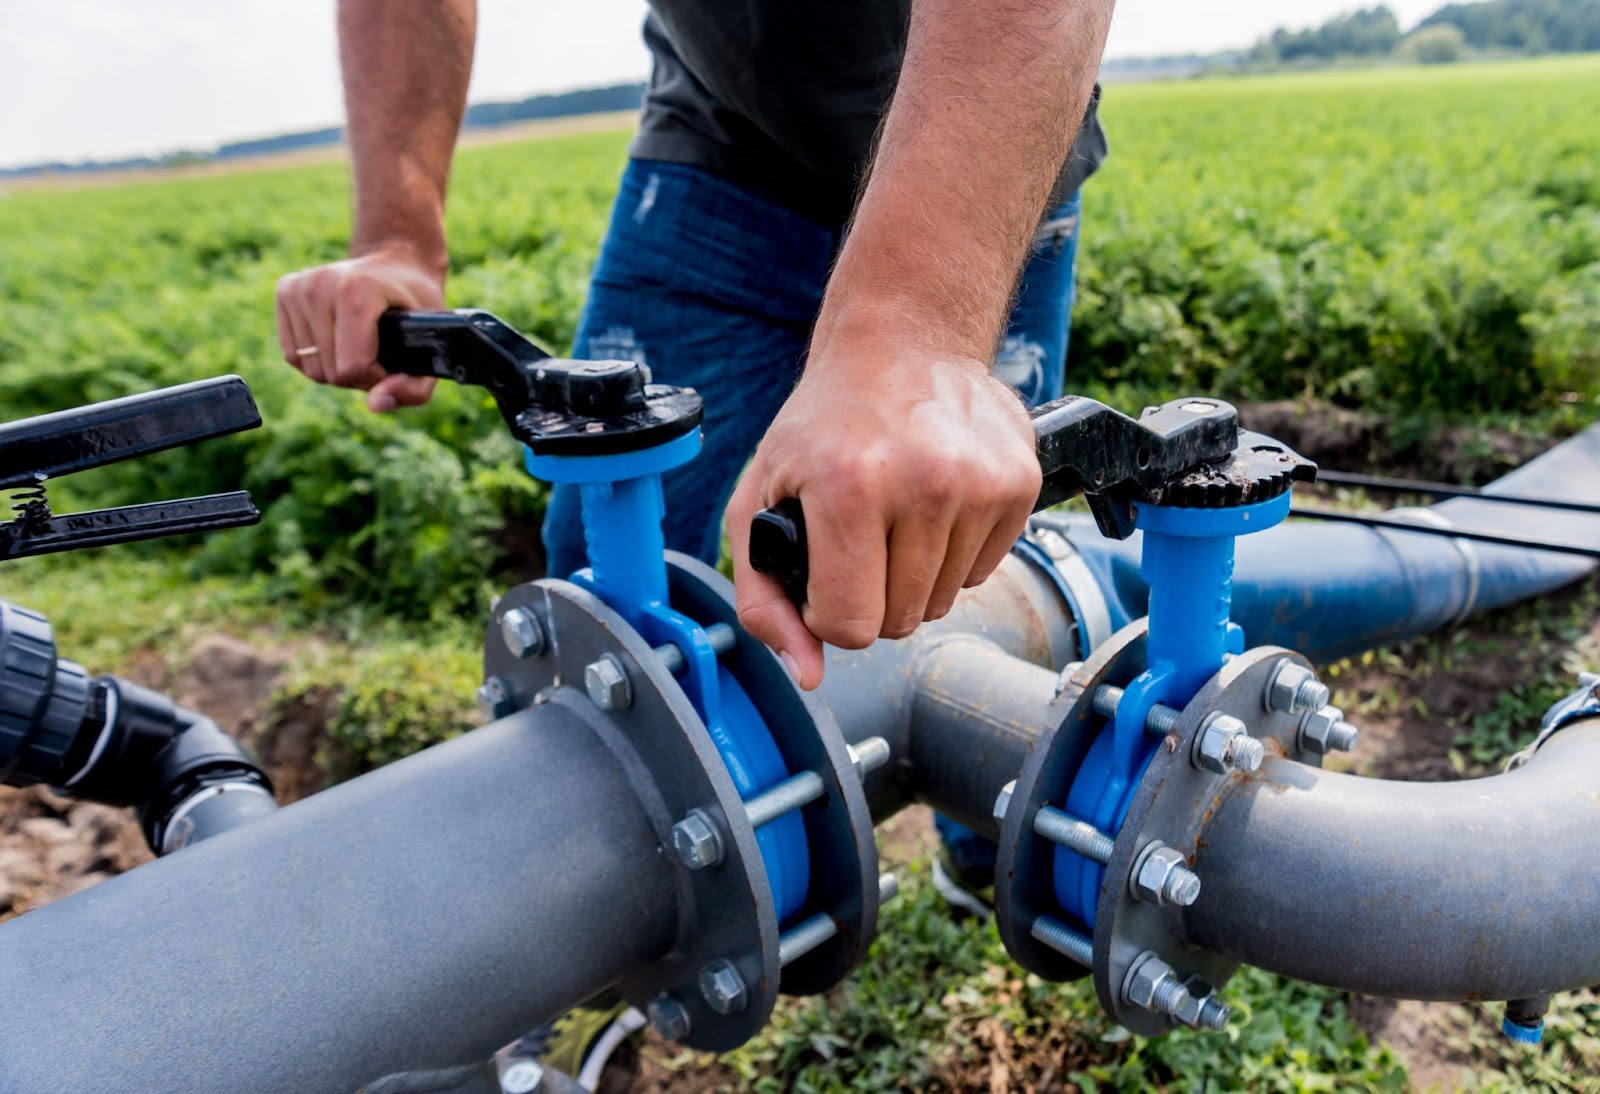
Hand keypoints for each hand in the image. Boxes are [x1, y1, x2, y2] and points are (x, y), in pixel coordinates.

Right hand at [275, 243, 445, 410]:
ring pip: (309, 368)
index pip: (351, 368)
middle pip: (329, 373)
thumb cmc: (417, 306)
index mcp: (356, 292)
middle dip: (357, 375)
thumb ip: (414, 387)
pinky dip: (317, 359)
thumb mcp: (432, 346)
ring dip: (337, 369)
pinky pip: (293, 354)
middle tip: (378, 352)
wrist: (397, 260)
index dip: (376, 379)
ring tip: (360, 345)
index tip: (391, 363)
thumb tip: (376, 405)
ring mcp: (299, 287)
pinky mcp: (285, 290)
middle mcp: (320, 285)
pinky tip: (338, 340)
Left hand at [726, 333, 1040, 689]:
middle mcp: (924, 483)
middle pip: (901, 621)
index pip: (851, 626)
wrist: (902, 342)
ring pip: (943, 601)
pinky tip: (933, 503)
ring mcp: (981, 481)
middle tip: (858, 537)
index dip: (829, 613)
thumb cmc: (824, 424)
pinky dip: (953, 552)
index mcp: (849, 486)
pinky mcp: (1020, 481)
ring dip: (913, 575)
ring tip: (895, 514)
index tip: (823, 573)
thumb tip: (808, 673)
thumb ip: (763, 599)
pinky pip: (982, 571)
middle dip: (871, 595)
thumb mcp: (758, 498)